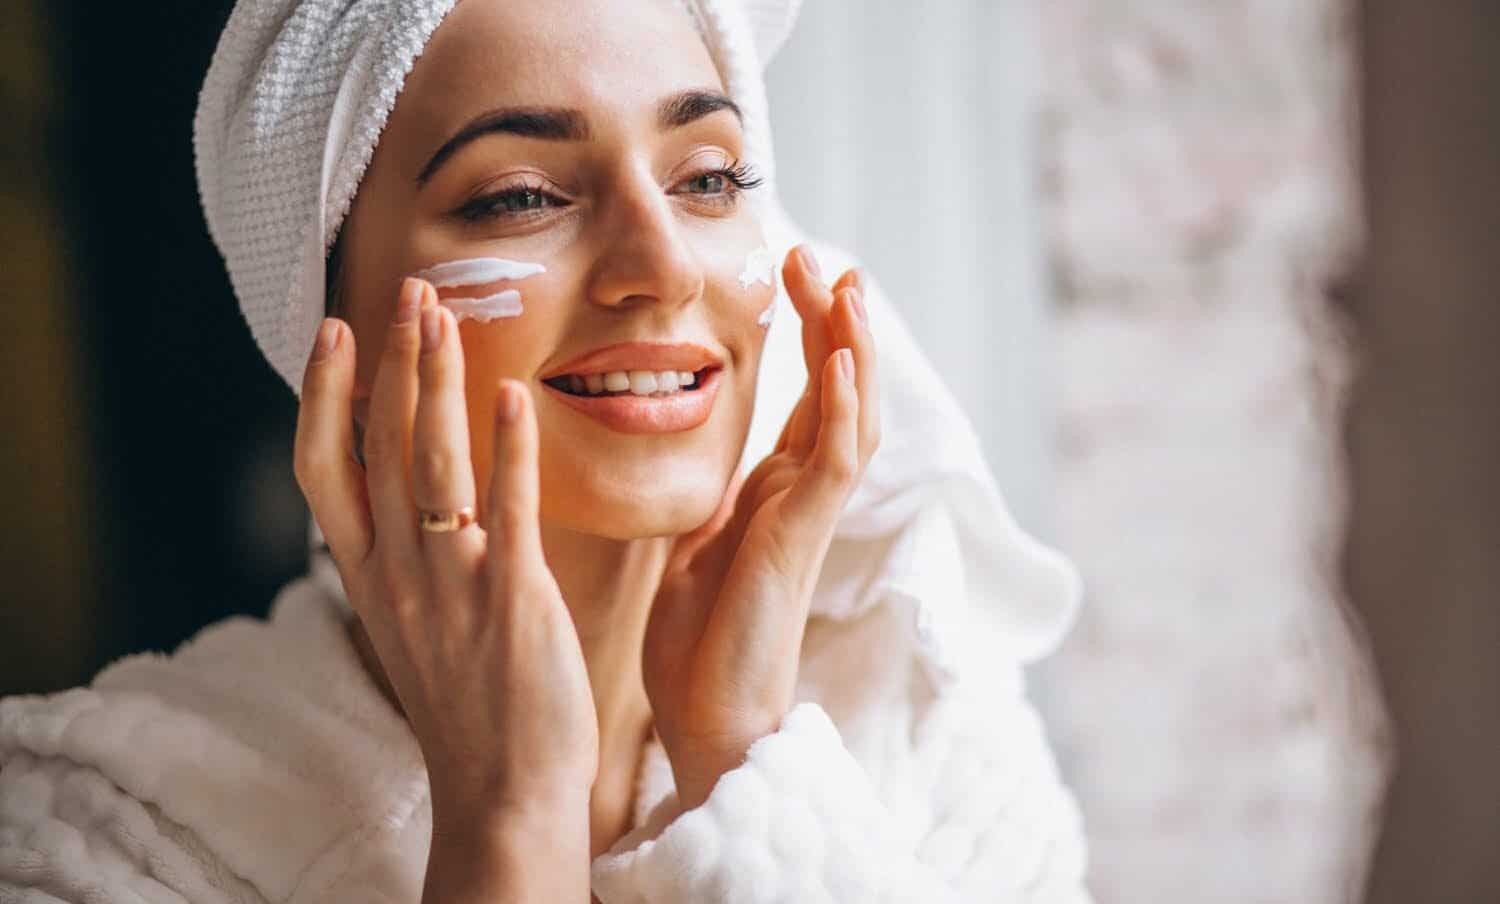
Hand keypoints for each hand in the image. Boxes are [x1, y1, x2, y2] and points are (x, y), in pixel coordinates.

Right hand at [294, 278, 595, 899]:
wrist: (502, 790)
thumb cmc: (467, 704)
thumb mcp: (411, 623)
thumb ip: (404, 555)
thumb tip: (407, 488)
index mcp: (367, 576)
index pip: (321, 468)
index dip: (323, 394)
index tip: (335, 330)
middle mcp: (395, 572)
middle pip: (380, 444)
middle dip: (392, 360)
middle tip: (409, 290)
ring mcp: (450, 584)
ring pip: (431, 461)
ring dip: (435, 381)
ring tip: (443, 314)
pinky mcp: (511, 599)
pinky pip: (505, 508)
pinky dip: (507, 448)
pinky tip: (514, 395)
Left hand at [643, 245, 880, 808]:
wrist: (706, 721)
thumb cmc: (696, 644)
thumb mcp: (692, 544)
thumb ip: (706, 496)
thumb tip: (689, 456)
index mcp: (774, 493)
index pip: (808, 397)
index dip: (812, 336)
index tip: (799, 275)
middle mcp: (801, 496)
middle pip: (839, 390)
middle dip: (835, 322)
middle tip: (824, 257)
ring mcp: (808, 515)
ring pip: (852, 415)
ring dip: (853, 349)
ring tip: (848, 284)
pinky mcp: (801, 539)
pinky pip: (835, 463)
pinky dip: (841, 409)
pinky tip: (839, 360)